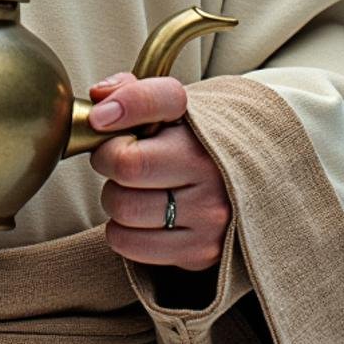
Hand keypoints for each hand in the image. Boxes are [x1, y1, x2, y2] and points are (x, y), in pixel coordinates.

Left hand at [88, 72, 231, 268]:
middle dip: (108, 162)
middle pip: (127, 164)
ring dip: (115, 199)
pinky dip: (122, 232)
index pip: (158, 101)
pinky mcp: (202, 250)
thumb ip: (133, 93)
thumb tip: (100, 99)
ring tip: (134, 191)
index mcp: (203, 122)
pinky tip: (141, 219)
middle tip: (118, 161)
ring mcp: (210, 213)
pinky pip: (129, 244)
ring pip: (124, 208)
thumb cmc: (191, 144)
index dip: (122, 105)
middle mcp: (212, 167)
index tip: (99, 118)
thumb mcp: (172, 110)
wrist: (244, 184)